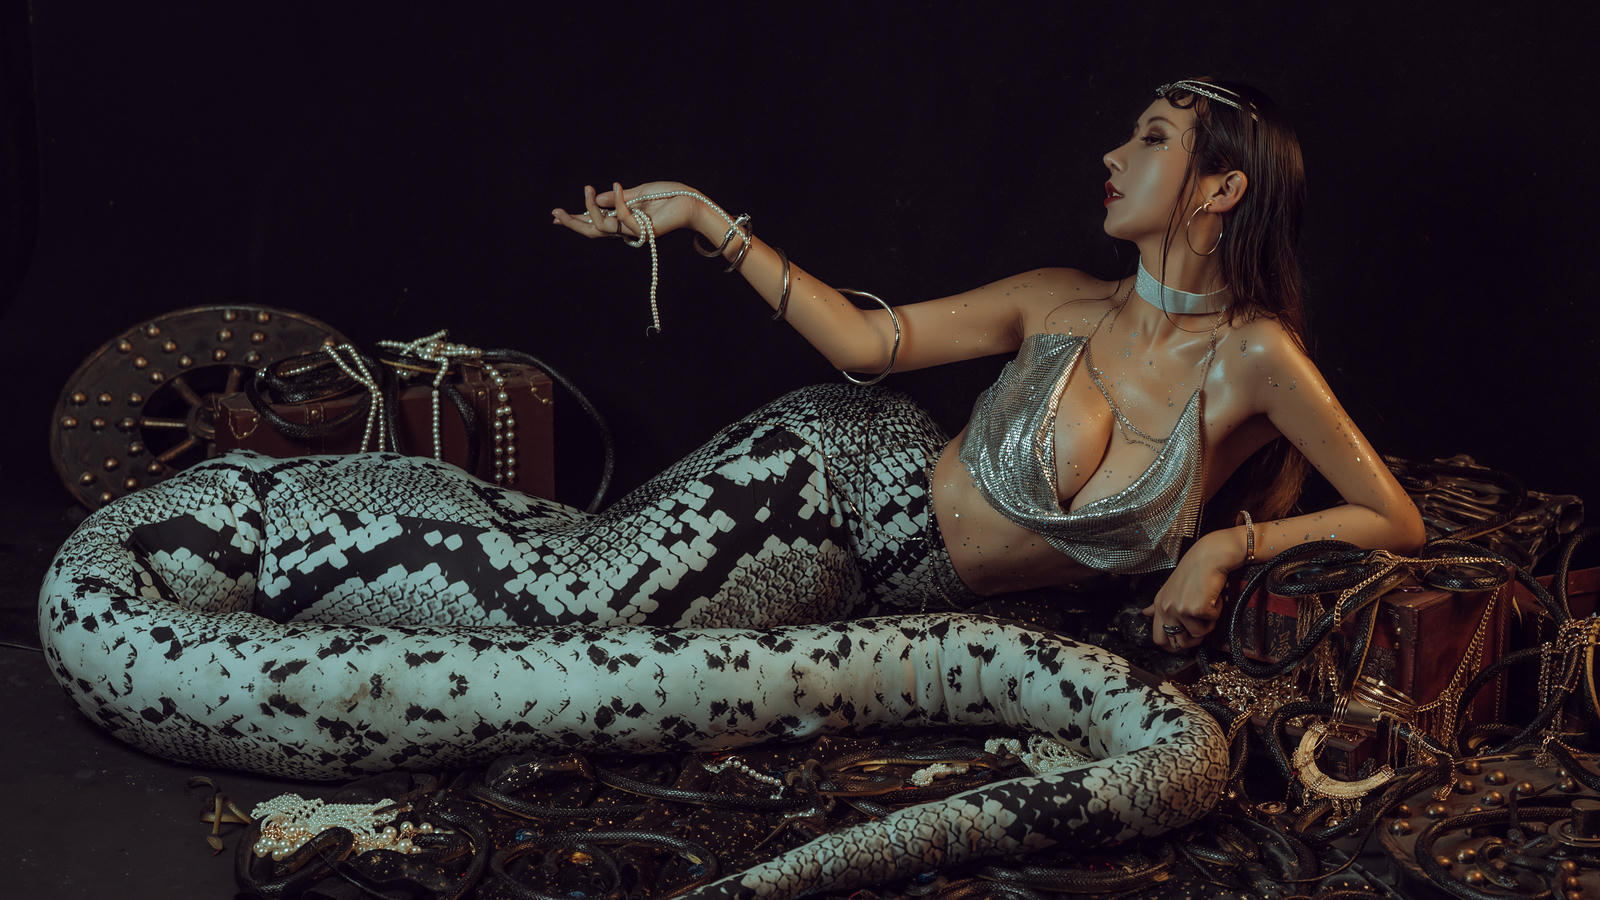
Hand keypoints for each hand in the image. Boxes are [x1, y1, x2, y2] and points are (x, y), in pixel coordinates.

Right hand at [551, 181, 703, 241]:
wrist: (690, 201)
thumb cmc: (668, 195)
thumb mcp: (637, 192)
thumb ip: (616, 198)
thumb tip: (595, 198)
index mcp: (622, 219)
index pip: (594, 222)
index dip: (575, 219)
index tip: (556, 215)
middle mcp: (625, 228)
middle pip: (592, 231)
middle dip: (572, 223)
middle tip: (555, 213)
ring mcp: (634, 231)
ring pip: (602, 226)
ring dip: (589, 209)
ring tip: (587, 189)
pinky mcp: (644, 230)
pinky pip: (622, 217)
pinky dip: (618, 200)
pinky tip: (618, 185)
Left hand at [1142, 536, 1229, 652]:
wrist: (1209, 557)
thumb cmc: (1194, 571)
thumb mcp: (1170, 588)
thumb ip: (1158, 604)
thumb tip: (1145, 613)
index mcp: (1160, 605)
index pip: (1159, 638)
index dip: (1173, 646)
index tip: (1185, 643)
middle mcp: (1167, 608)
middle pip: (1178, 643)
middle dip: (1193, 640)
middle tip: (1202, 625)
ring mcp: (1181, 609)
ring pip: (1198, 635)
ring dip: (1208, 623)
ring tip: (1208, 603)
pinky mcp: (1197, 609)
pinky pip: (1210, 623)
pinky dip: (1216, 612)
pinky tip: (1213, 597)